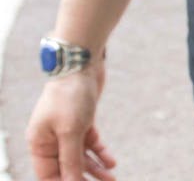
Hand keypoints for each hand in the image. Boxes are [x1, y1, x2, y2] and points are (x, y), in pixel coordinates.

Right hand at [26, 62, 115, 180]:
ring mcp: (67, 130)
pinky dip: (100, 153)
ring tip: (112, 179)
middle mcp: (51, 139)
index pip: (48, 175)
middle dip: (82, 179)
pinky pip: (90, 143)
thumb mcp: (70, 131)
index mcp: (39, 143)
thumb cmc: (70, 96)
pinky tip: (112, 163)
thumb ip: (70, 159)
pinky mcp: (82, 121)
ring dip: (95, 169)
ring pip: (81, 157)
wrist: (82, 65)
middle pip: (66, 168)